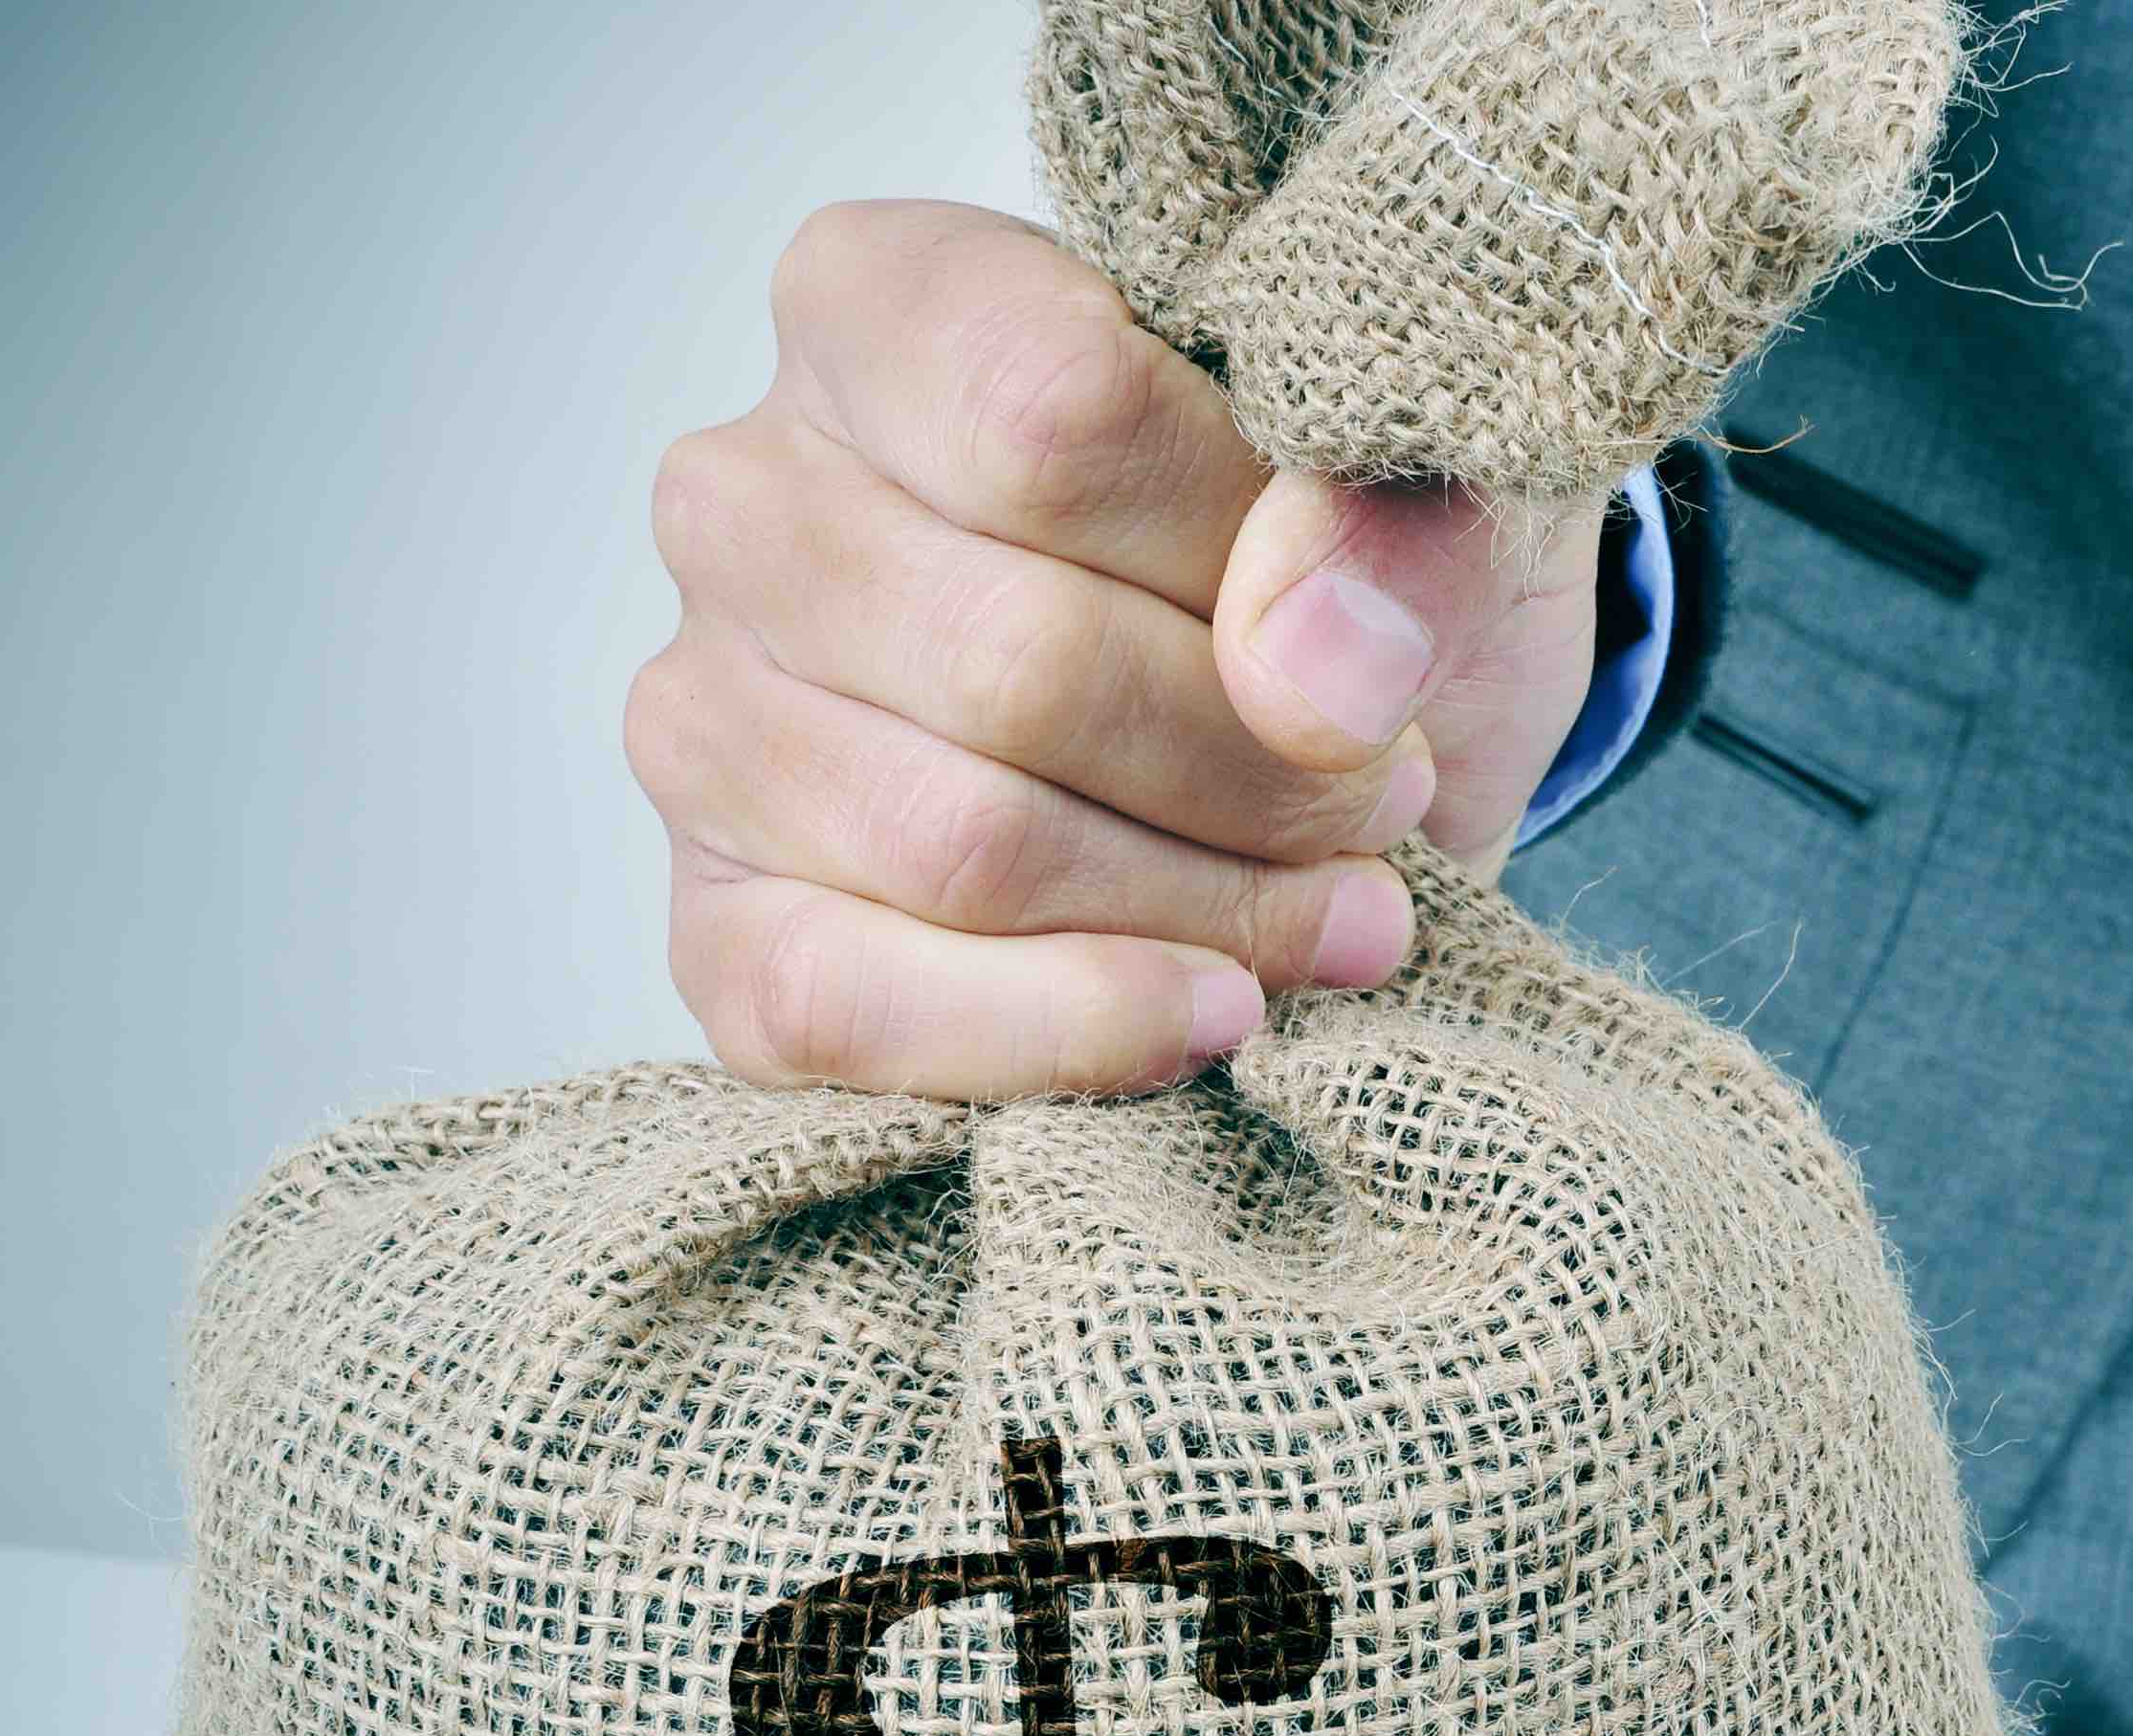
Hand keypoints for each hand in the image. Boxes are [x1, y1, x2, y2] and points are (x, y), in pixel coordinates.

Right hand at [629, 200, 1616, 1098]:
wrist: (1314, 756)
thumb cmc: (1337, 585)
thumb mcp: (1428, 500)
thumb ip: (1395, 532)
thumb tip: (1316, 669)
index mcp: (878, 306)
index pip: (1054, 417)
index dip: (1249, 563)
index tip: (1376, 659)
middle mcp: (744, 499)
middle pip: (1016, 662)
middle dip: (1255, 775)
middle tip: (1386, 810)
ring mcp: (703, 720)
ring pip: (961, 847)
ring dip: (1203, 910)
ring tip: (1346, 912)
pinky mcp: (720, 931)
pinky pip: (852, 1009)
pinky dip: (1070, 1032)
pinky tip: (1215, 1016)